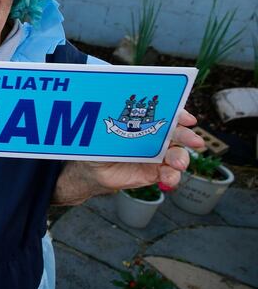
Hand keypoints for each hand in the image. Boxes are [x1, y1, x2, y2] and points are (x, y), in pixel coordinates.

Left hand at [56, 109, 205, 203]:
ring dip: (182, 159)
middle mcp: (156, 137)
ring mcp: (158, 156)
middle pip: (178, 134)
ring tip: (178, 164)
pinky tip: (168, 178)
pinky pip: (169, 175)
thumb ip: (106, 124)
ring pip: (178, 155)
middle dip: (187, 136)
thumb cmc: (98, 145)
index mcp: (146, 122)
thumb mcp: (101, 133)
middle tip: (195, 141)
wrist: (93, 171)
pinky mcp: (155, 172)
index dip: (179, 115)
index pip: (166, 114)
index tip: (187, 119)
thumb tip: (104, 109)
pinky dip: (172, 177)